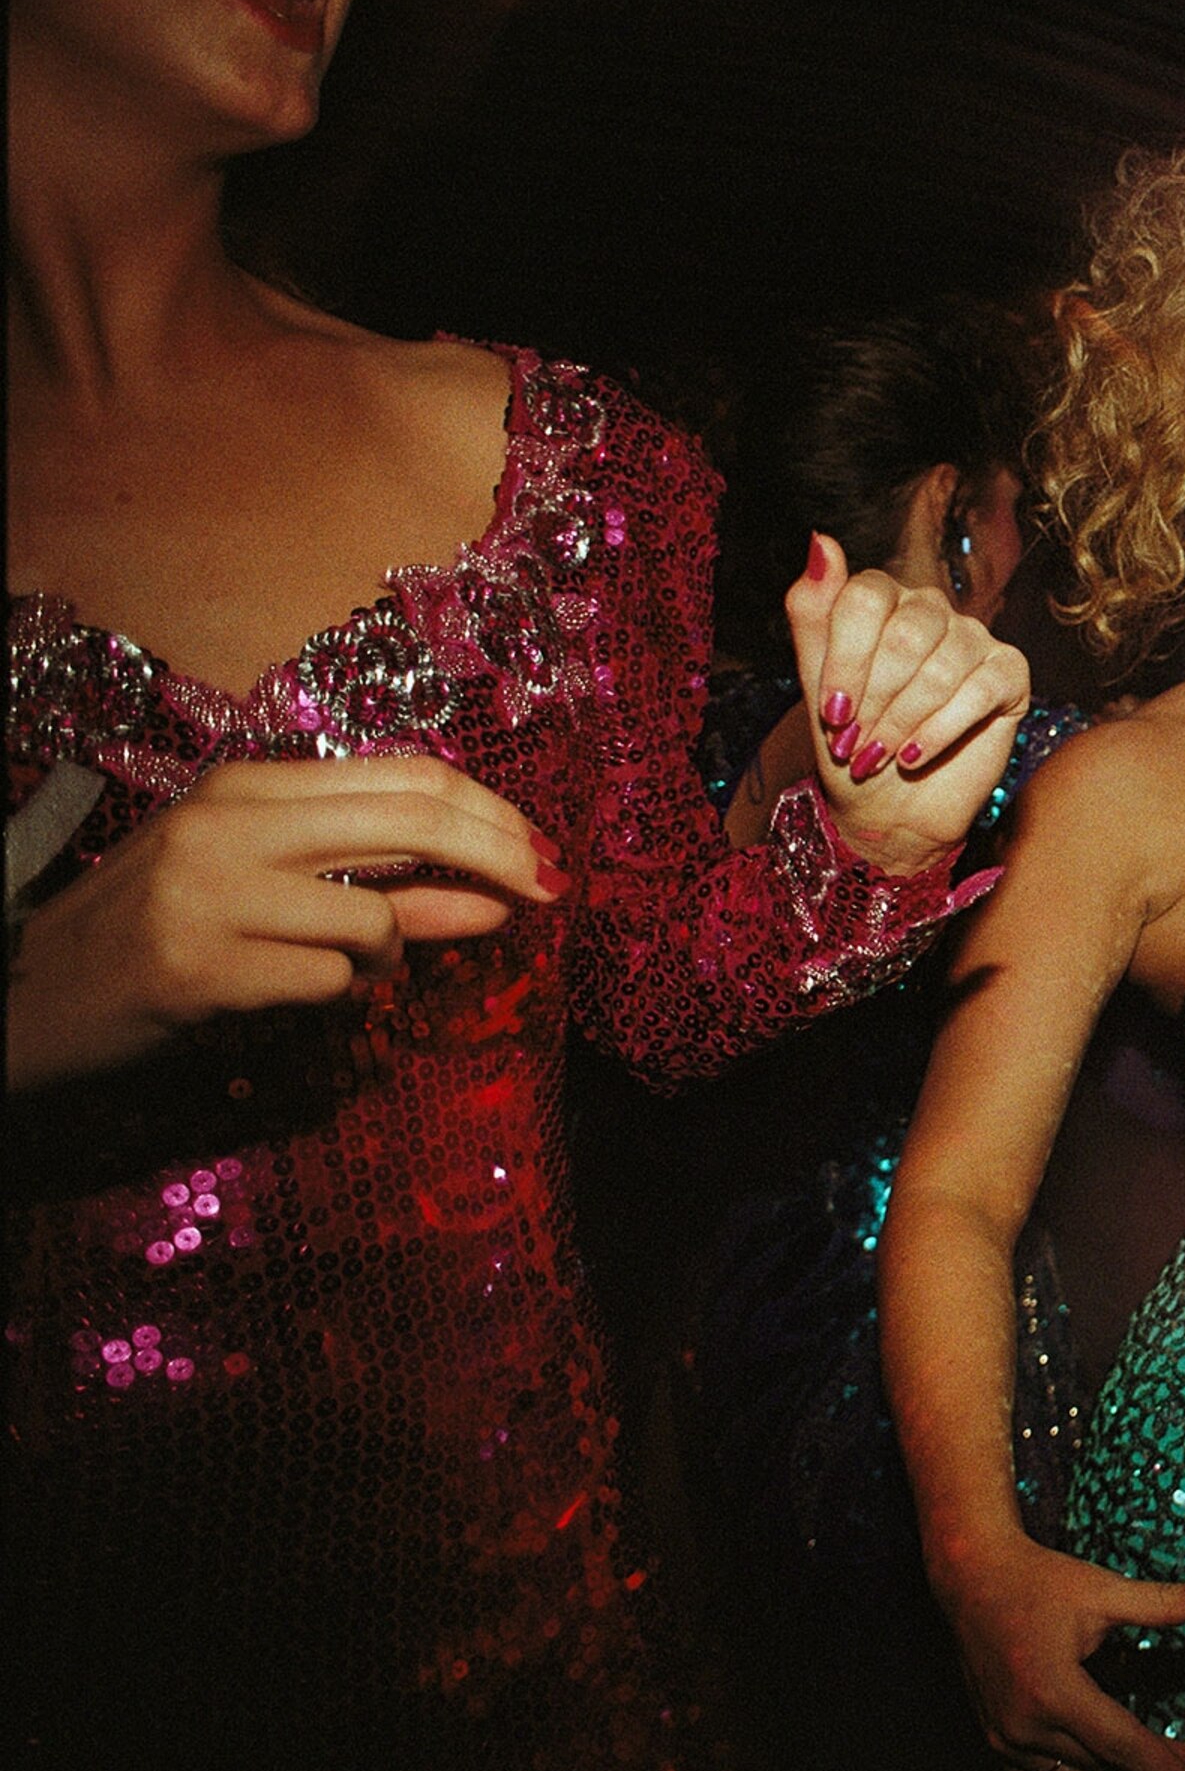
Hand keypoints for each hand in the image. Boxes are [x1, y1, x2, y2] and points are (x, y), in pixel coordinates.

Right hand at [8, 756, 564, 1092]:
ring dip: (393, 954)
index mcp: (246, 784)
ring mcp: (211, 896)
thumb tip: (497, 890)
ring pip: (377, 920)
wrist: (31, 990)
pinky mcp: (201, 970)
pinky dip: (338, 994)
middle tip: (548, 894)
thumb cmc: (160, 926)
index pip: (407, 776)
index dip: (493, 813)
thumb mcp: (261, 876)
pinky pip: (329, 983)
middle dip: (501, 859)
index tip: (543, 851)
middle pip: (414, 822)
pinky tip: (294, 992)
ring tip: (348, 964)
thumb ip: (376, 876)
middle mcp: (230, 825)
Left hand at [785, 533, 1033, 874]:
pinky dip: (939, 732)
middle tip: (856, 743)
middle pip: (905, 634)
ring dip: (902, 723)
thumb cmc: (853, 743)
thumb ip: (813, 612)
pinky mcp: (1010, 673)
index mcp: (884, 600)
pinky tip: (914, 759)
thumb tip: (819, 539)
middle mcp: (932, 609)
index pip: (865, 597)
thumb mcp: (818, 684)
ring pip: (940, 668)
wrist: (889, 810)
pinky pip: (979, 691)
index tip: (832, 712)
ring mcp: (974, 639)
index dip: (846, 659)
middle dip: (874, 699)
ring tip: (880, 757)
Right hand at [935, 1531, 1184, 1770]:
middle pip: (1106, 1768)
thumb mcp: (1102, 1588)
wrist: (971, 1578)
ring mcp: (1007, 1737)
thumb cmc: (1040, 1580)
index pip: (1123, 1744)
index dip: (1167, 1770)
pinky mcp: (997, 1739)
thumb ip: (1161, 1602)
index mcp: (1053, 1690)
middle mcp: (1026, 1724)